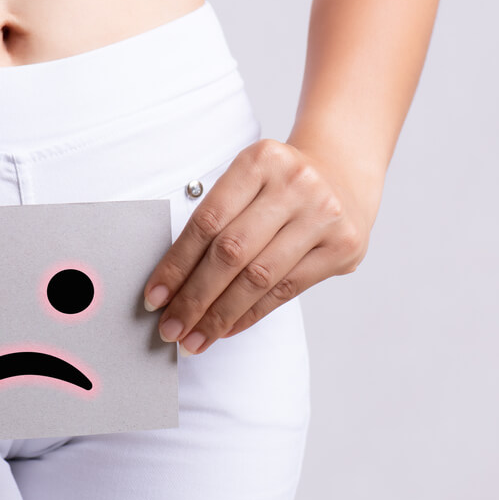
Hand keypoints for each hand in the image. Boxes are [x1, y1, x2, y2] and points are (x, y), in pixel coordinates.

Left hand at [141, 138, 374, 354]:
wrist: (343, 174)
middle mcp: (295, 184)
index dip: (176, 265)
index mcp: (261, 160)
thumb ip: (217, 221)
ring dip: (220, 315)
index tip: (155, 298)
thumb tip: (172, 284)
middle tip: (170, 329)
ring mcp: (324, 215)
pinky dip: (251, 314)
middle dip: (194, 298)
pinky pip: (286, 290)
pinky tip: (228, 328)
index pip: (207, 222)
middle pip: (231, 253)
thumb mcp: (249, 181)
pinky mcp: (343, 246)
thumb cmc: (280, 185)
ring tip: (194, 339)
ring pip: (258, 278)